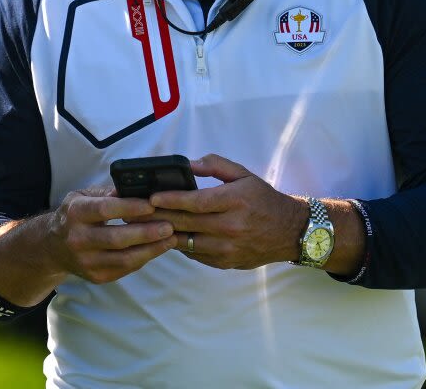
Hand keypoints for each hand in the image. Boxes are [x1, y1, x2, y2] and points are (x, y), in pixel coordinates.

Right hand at [42, 185, 178, 284]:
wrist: (53, 247)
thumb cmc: (74, 215)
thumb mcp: (83, 196)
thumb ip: (107, 193)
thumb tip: (136, 189)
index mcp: (75, 213)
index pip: (105, 210)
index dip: (131, 208)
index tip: (152, 204)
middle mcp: (78, 239)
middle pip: (117, 238)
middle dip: (146, 232)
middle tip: (168, 225)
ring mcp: (86, 261)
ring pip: (124, 258)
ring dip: (151, 249)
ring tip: (170, 239)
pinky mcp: (96, 277)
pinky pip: (125, 269)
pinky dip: (143, 258)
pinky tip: (156, 249)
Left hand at [145, 154, 306, 269]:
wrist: (289, 232)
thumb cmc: (262, 199)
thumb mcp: (244, 175)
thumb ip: (215, 166)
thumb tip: (188, 164)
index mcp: (234, 201)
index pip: (196, 202)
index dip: (171, 200)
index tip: (151, 197)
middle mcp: (230, 227)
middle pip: (186, 223)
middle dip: (158, 217)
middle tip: (136, 211)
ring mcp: (227, 248)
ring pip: (187, 242)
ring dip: (164, 234)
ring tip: (144, 225)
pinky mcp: (225, 262)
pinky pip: (195, 254)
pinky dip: (179, 245)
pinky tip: (166, 236)